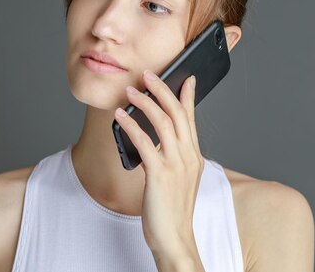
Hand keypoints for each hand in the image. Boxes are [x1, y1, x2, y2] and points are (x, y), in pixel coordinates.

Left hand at [114, 69, 203, 260]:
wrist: (175, 240)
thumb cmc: (172, 212)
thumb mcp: (177, 180)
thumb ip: (171, 158)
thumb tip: (154, 140)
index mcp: (194, 157)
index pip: (191, 119)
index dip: (187, 96)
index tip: (186, 78)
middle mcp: (188, 157)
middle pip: (178, 113)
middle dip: (162, 89)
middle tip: (149, 75)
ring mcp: (176, 165)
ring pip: (163, 122)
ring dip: (145, 102)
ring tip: (131, 91)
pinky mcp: (160, 174)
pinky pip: (145, 142)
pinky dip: (131, 126)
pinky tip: (120, 117)